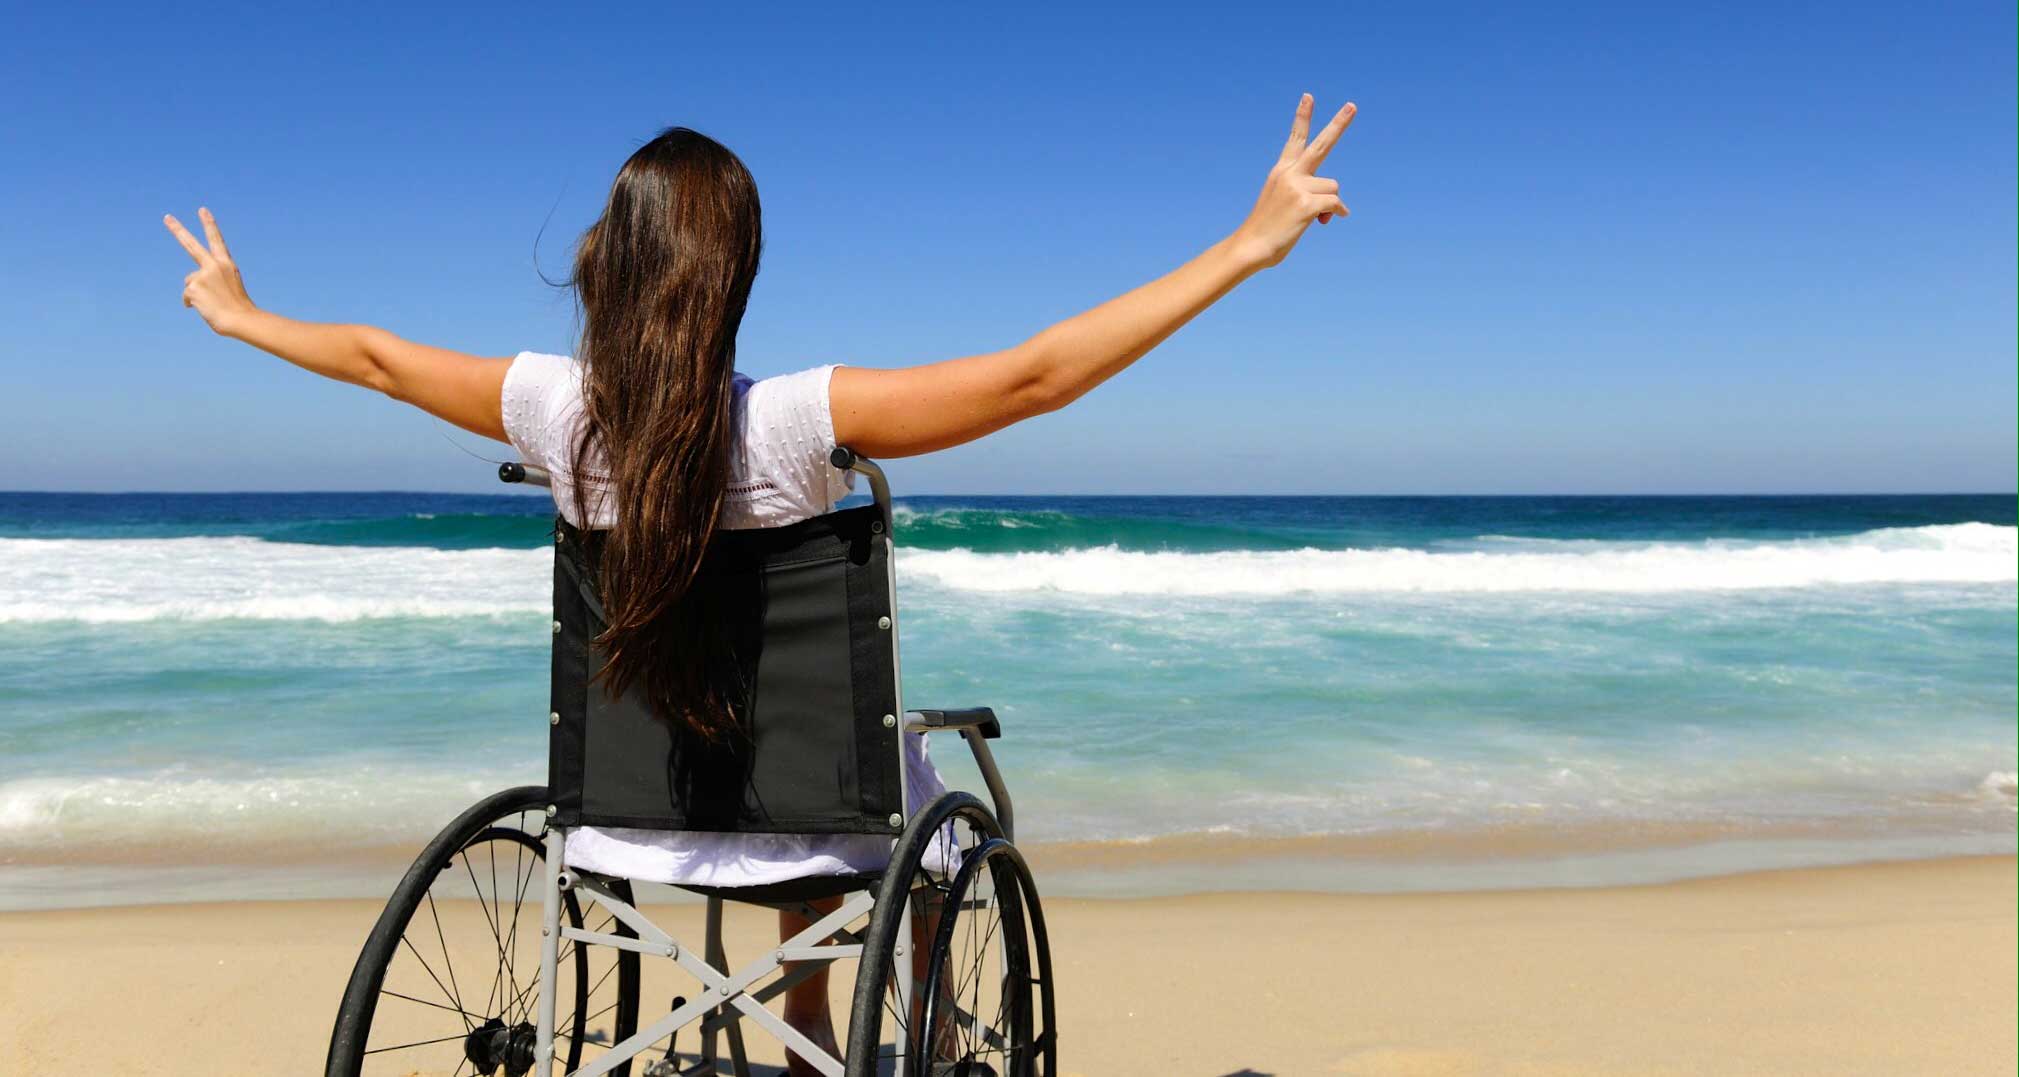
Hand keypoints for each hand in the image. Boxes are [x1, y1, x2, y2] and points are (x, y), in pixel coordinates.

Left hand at [164, 207, 255, 334]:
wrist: (241, 319)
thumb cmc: (238, 308)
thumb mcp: (227, 288)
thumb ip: (209, 282)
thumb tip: (188, 291)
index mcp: (226, 264)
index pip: (216, 240)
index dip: (209, 224)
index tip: (202, 210)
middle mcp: (214, 265)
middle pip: (191, 245)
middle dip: (177, 230)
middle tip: (166, 217)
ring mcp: (202, 275)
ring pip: (190, 283)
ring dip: (197, 294)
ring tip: (213, 304)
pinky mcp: (193, 287)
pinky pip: (187, 297)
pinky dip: (193, 304)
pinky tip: (206, 309)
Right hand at [1232, 94, 1355, 269]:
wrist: (1249, 247)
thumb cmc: (1265, 231)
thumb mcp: (1283, 205)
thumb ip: (1307, 197)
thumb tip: (1334, 208)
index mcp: (1281, 171)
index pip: (1294, 139)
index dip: (1302, 117)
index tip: (1308, 96)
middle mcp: (1289, 174)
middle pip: (1321, 145)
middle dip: (1338, 124)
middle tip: (1353, 105)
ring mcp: (1297, 187)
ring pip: (1333, 187)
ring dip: (1329, 203)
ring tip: (1313, 218)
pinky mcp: (1306, 204)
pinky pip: (1335, 204)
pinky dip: (1335, 213)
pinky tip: (1324, 222)